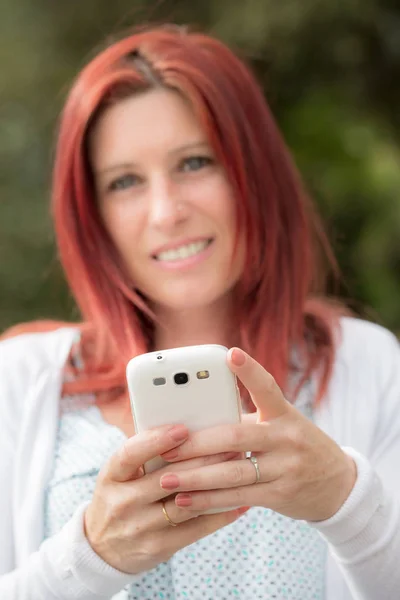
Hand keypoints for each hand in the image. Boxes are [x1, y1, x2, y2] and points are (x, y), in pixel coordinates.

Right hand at [84, 423, 244, 573]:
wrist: (102, 548)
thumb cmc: (121, 496)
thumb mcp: (121, 475)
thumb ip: (146, 455)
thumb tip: (188, 428)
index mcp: (112, 476)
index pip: (130, 454)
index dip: (156, 441)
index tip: (183, 429)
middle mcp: (122, 502)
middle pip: (167, 478)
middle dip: (203, 459)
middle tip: (231, 444)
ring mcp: (139, 527)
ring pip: (186, 502)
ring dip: (216, 485)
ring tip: (239, 468)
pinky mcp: (158, 547)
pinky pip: (195, 528)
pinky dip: (219, 514)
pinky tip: (238, 502)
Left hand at [159, 348, 356, 521]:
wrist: (337, 485)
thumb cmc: (295, 447)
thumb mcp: (281, 425)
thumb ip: (248, 420)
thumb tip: (197, 418)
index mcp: (284, 413)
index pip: (267, 387)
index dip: (249, 370)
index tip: (231, 354)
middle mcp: (287, 438)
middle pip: (236, 437)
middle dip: (197, 443)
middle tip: (167, 446)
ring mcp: (286, 468)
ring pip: (233, 472)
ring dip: (196, 477)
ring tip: (166, 479)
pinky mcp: (281, 495)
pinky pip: (238, 497)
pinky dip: (209, 500)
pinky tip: (185, 500)